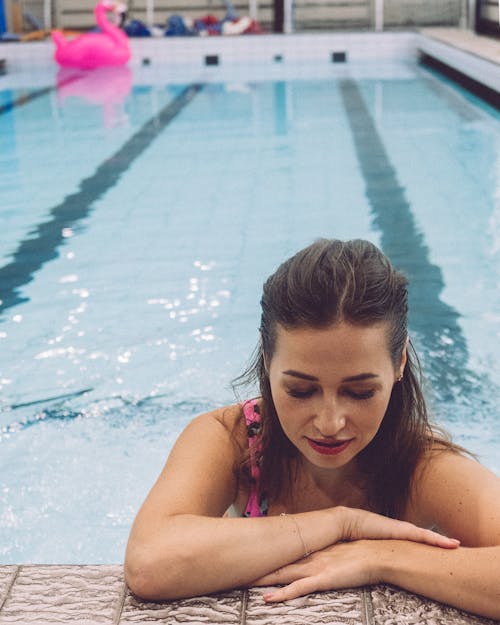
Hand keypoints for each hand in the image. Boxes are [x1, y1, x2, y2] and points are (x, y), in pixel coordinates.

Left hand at [254, 540, 378, 601]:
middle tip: (238, 564)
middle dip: (259, 564)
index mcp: (314, 550)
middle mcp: (310, 557)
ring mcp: (315, 567)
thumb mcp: (342, 551)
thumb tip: (325, 557)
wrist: (378, 554)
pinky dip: (282, 594)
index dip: (269, 554)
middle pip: (279, 561)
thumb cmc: (365, 553)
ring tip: (244, 581)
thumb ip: (331, 554)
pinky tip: (269, 599)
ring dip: (264, 579)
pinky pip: (298, 588)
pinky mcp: (322, 578)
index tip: (252, 553)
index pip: (286, 551)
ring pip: (283, 574)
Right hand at [337, 506, 459, 547]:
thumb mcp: (367, 546)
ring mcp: (402, 529)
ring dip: (443, 541)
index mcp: (393, 534)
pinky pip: (426, 536)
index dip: (426, 543)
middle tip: (456, 545)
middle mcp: (400, 530)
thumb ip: (373, 551)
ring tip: (457, 545)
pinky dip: (439, 540)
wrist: (346, 523)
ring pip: (428, 536)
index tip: (438, 547)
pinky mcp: (403, 530)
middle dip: (439, 541)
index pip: (414, 539)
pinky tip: (451, 544)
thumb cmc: (353, 535)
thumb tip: (371, 562)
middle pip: (424, 536)